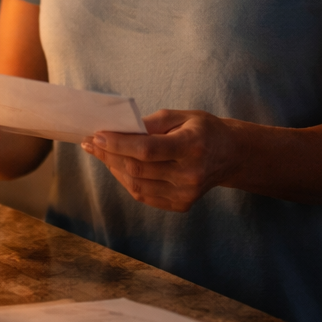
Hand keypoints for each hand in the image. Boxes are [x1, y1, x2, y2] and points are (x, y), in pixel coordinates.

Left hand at [81, 109, 237, 212]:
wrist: (231, 155)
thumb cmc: (204, 130)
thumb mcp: (181, 116)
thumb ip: (150, 123)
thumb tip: (118, 130)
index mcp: (192, 146)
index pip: (147, 149)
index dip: (118, 143)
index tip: (97, 135)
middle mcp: (190, 174)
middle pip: (138, 169)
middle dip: (109, 154)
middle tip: (91, 142)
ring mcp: (186, 194)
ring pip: (137, 185)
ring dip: (114, 168)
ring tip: (102, 152)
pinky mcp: (181, 205)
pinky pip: (144, 195)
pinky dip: (126, 180)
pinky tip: (119, 166)